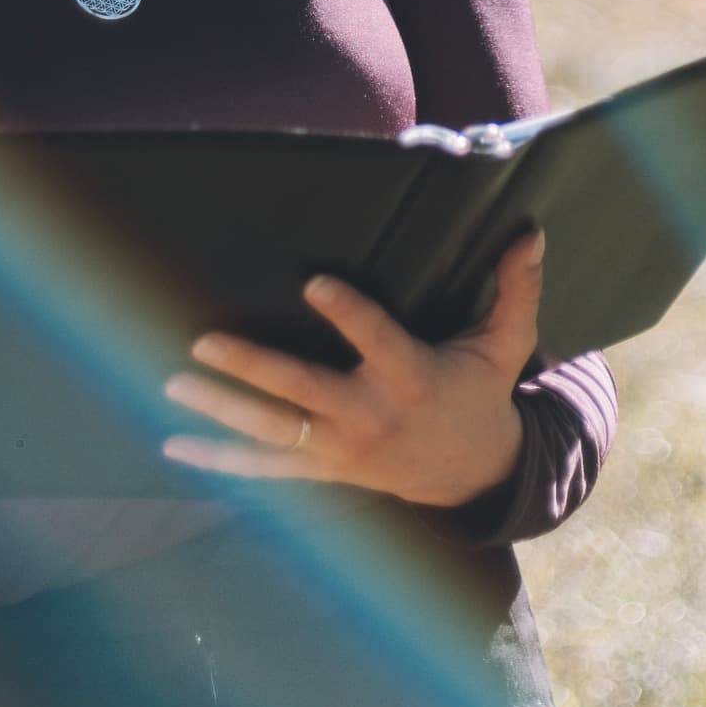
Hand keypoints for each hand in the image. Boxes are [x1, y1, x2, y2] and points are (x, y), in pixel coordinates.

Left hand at [160, 229, 544, 509]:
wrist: (473, 475)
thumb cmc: (480, 394)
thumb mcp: (506, 345)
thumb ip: (515, 289)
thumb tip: (532, 231)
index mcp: (413, 377)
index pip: (376, 339)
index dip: (347, 312)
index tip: (313, 283)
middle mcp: (371, 417)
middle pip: (304, 391)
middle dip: (253, 368)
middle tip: (203, 343)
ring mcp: (342, 448)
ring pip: (274, 430)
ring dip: (222, 410)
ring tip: (173, 385)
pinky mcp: (325, 469)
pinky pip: (267, 468)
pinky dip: (222, 458)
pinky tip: (177, 445)